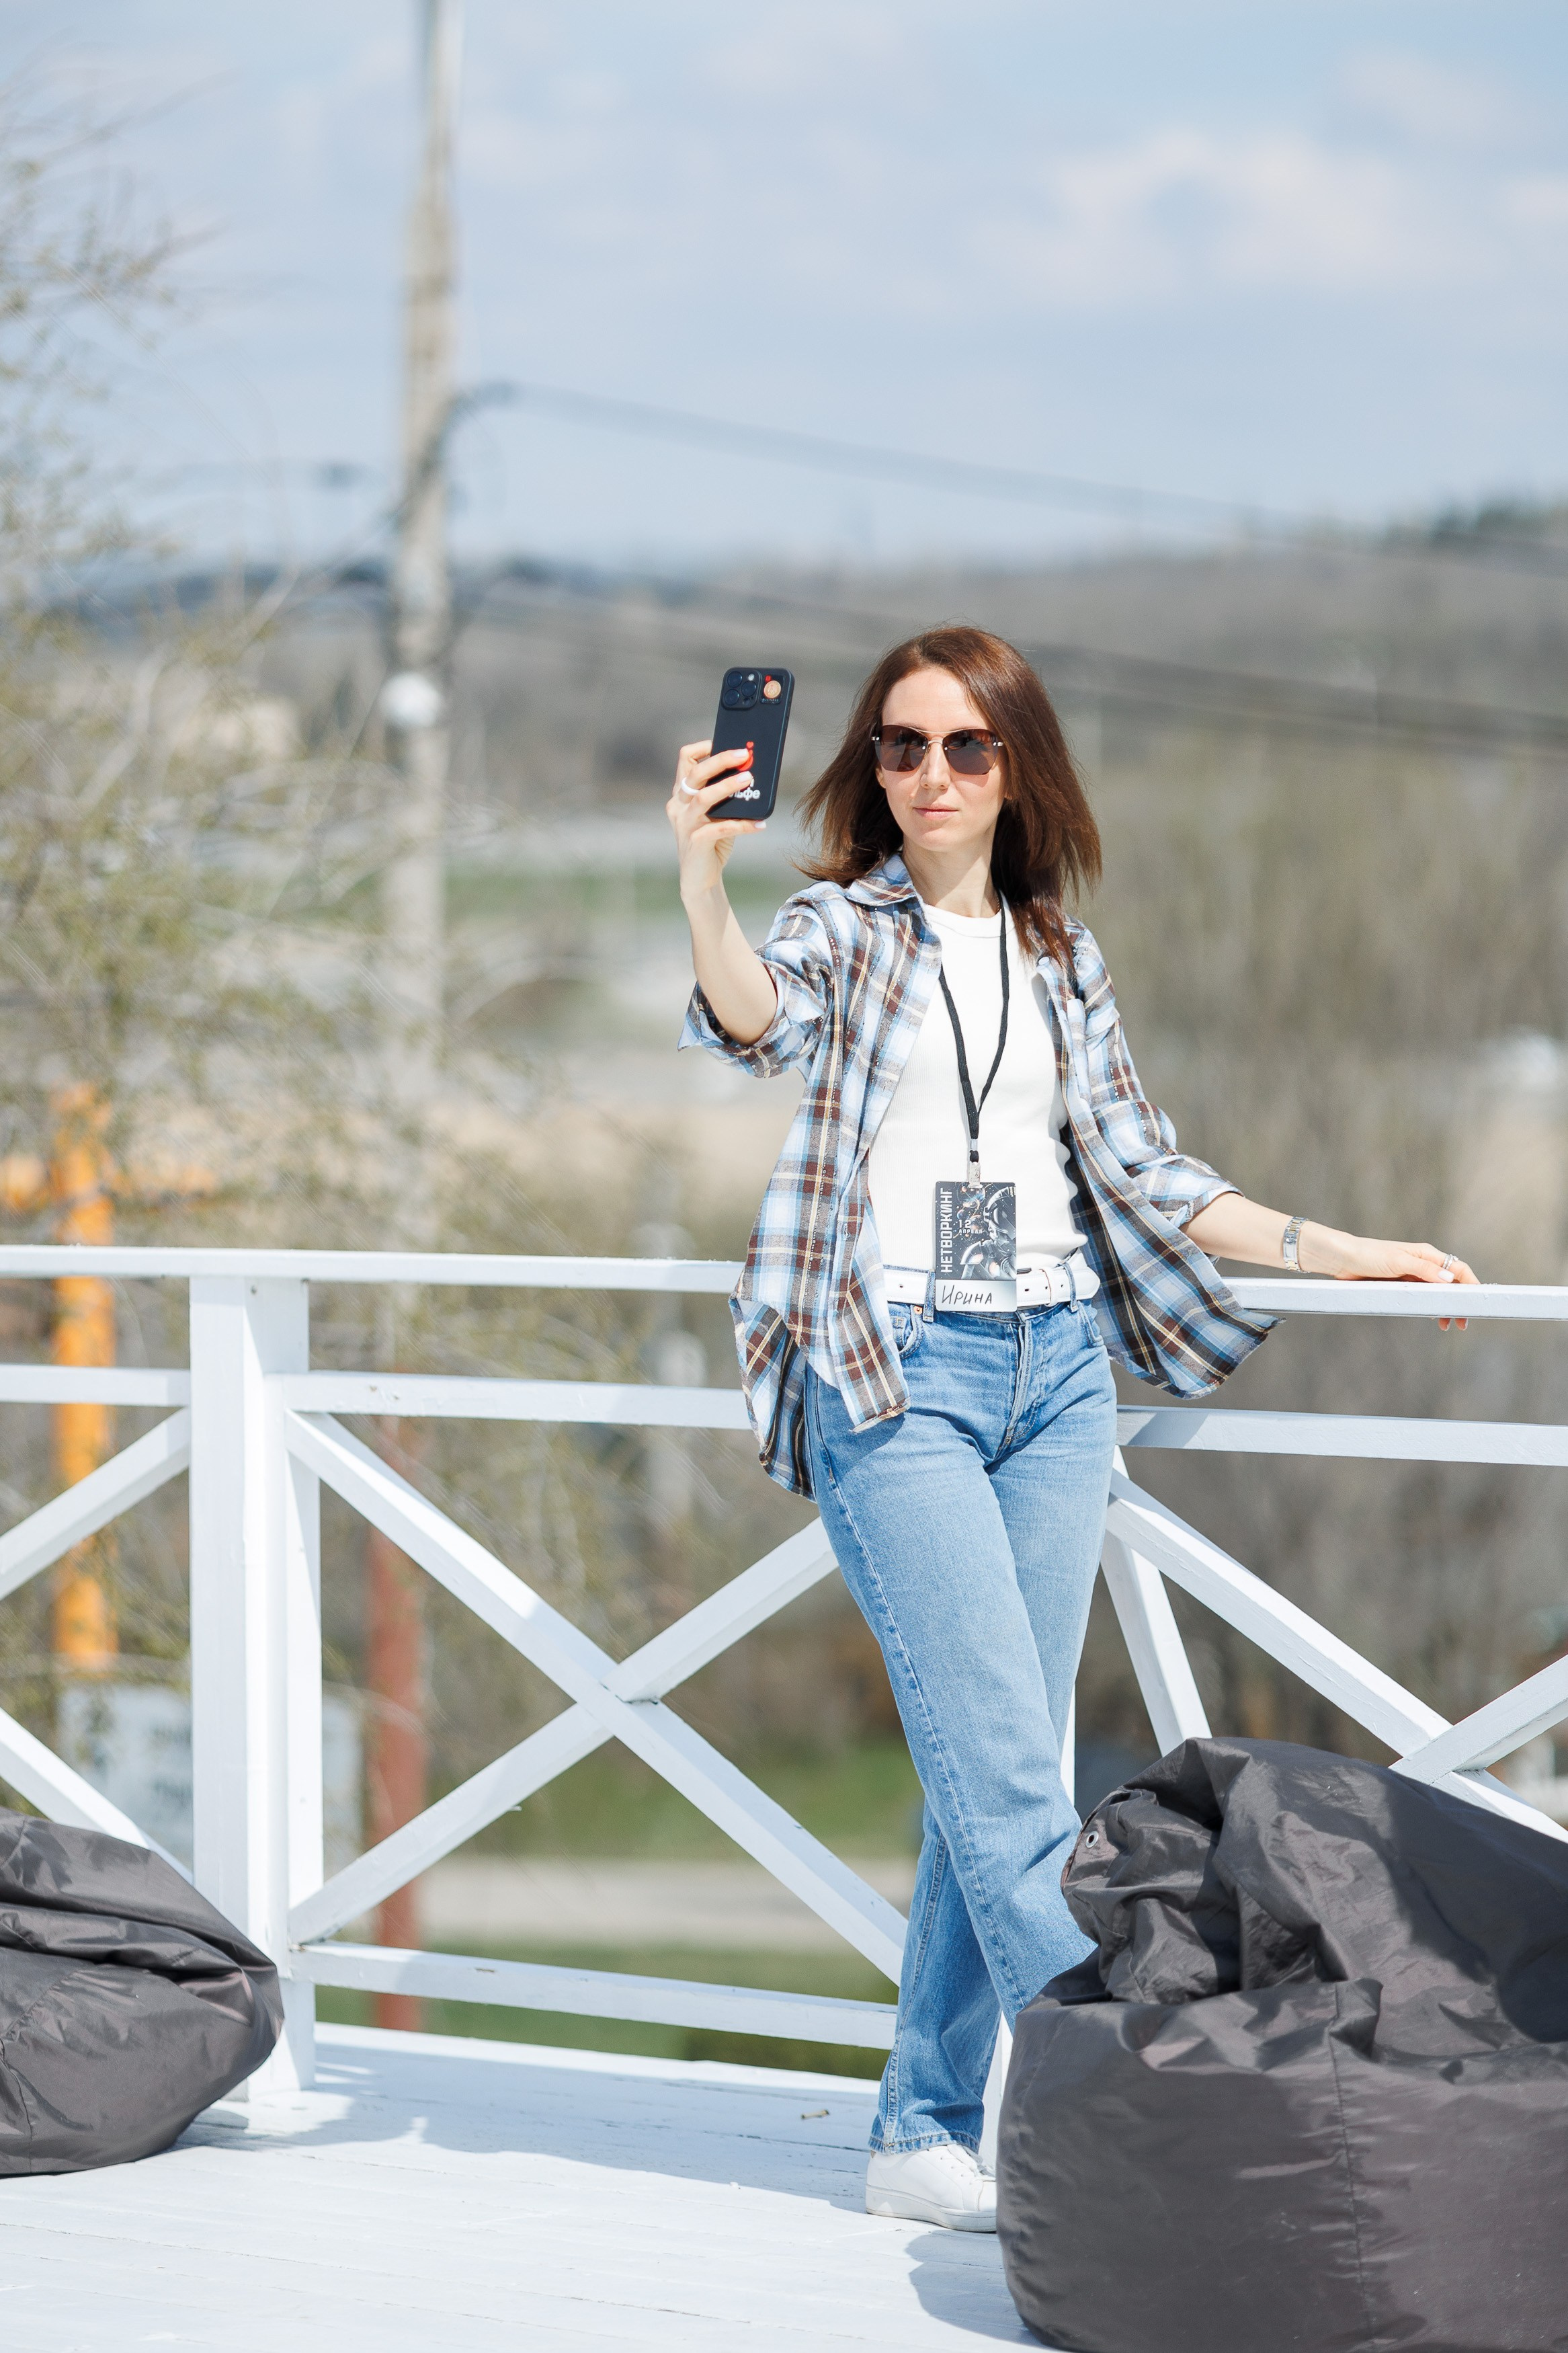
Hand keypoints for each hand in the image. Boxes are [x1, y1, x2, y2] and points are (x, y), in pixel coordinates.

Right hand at [666, 739, 765, 903]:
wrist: (701, 879)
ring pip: (703, 797)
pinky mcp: (695, 842)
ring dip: (727, 786)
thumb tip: (751, 774)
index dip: (703, 747)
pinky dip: (742, 825)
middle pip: (695, 774)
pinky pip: (720, 828)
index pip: (685, 760)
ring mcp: (685, 824)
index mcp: (682, 794)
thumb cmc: (712, 842)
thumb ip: (727, 796)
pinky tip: (760, 824)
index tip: (725, 743)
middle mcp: (678, 805)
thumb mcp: (718, 814)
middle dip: (719, 760)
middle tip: (743, 754)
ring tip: (748, 779)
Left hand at [1301, 1225, 1477, 1330]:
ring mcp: (1412, 1275)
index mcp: (1427, 1254)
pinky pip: (1422, 1297)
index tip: (1477, 1301)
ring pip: (1437, 1293)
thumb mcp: (1399, 1262)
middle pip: (1450, 1284)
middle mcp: (1423, 1264)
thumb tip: (1448, 1280)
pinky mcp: (1400, 1285)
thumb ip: (1424, 1270)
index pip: (1458, 1268)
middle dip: (1460, 1302)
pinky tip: (1432, 1317)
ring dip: (1445, 1308)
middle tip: (1464, 1322)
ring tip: (1448, 1325)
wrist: (1342, 1259)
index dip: (1471, 1284)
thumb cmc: (1369, 1255)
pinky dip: (1430, 1308)